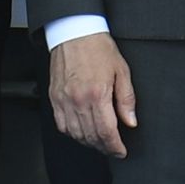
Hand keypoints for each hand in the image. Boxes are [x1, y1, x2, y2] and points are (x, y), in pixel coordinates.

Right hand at [49, 32, 136, 156]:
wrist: (75, 32)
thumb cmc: (98, 48)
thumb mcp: (121, 71)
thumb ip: (126, 99)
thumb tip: (130, 121)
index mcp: (97, 94)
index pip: (106, 132)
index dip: (115, 147)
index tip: (120, 151)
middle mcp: (78, 99)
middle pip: (91, 136)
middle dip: (104, 147)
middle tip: (112, 148)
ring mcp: (64, 100)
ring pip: (75, 134)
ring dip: (89, 142)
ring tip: (99, 142)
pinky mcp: (54, 97)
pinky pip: (61, 124)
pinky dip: (72, 133)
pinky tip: (81, 131)